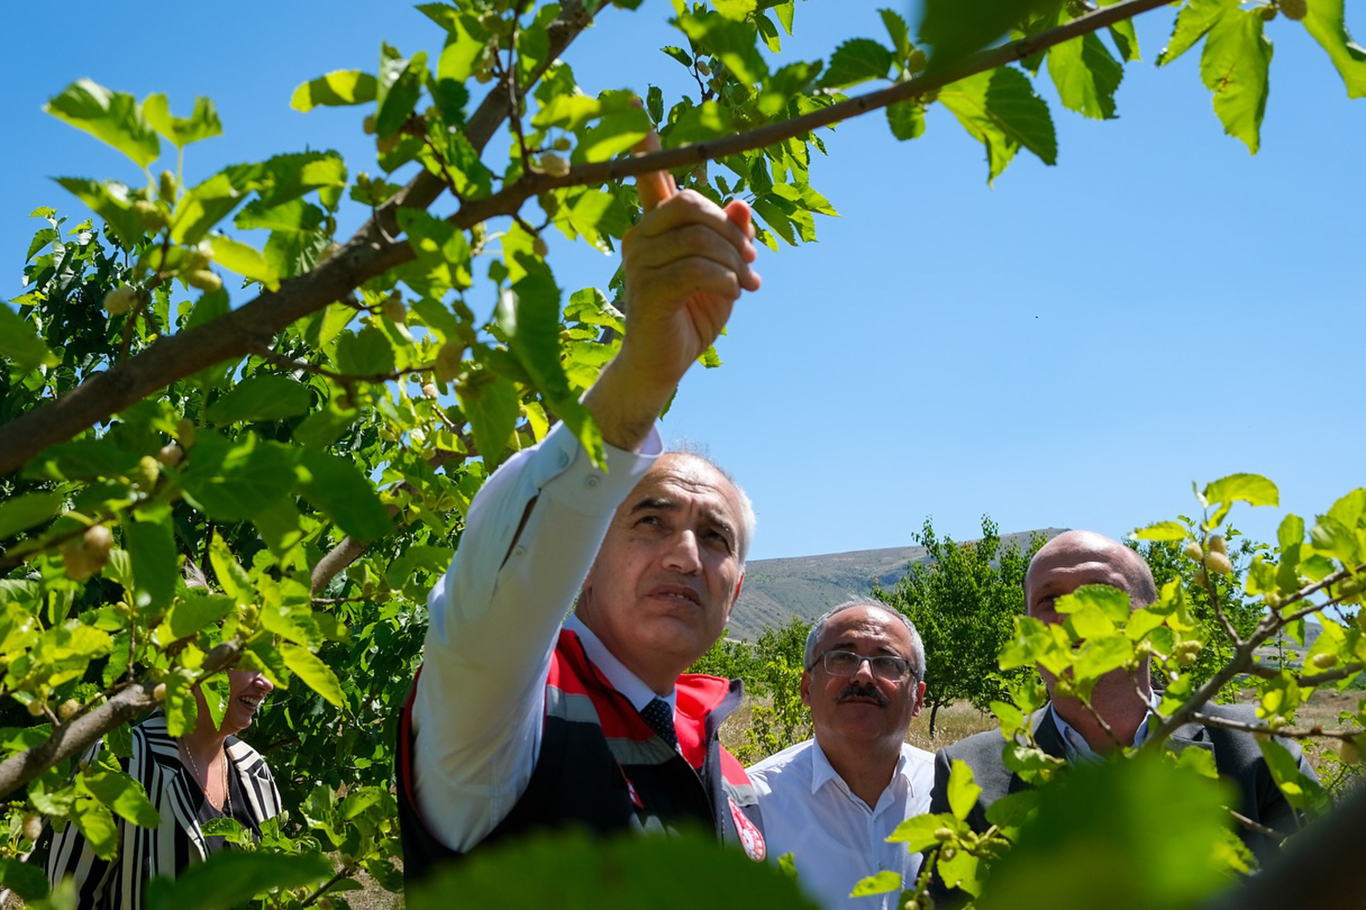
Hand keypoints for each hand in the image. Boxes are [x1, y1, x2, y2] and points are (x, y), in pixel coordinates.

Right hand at [584, 133, 760, 451]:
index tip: (632, 103)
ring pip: (697, 238)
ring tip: (746, 284)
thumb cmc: (690, 315)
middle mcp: (639, 237)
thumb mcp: (722, 271)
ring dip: (732, 260)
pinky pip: (696, 268)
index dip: (645, 145)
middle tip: (751, 260)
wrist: (664, 366)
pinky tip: (732, 294)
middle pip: (688, 204)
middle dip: (728, 229)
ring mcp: (638, 263)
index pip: (649, 177)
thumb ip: (730, 237)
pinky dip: (724, 278)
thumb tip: (740, 203)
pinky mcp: (648, 290)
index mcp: (655, 228)